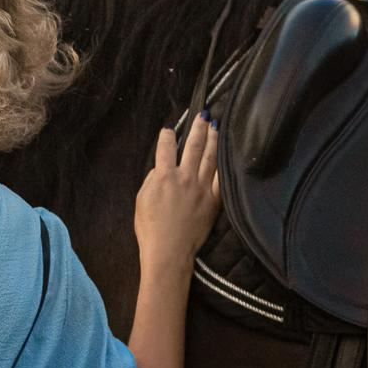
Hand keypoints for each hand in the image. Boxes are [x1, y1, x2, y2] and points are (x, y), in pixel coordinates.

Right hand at [135, 112, 220, 272]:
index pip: (166, 147)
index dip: (167, 135)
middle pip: (193, 146)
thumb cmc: (150, 229)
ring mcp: (202, 189)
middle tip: (204, 115)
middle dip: (198, 128)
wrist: (169, 252)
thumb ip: (151, 180)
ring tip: (215, 126)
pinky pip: (221, 177)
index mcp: (164, 176)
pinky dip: (223, 163)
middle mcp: (185, 178)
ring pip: (210, 157)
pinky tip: (226, 154)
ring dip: (213, 139)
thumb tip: (160, 169)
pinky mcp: (213, 201)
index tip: (169, 129)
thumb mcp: (141, 200)